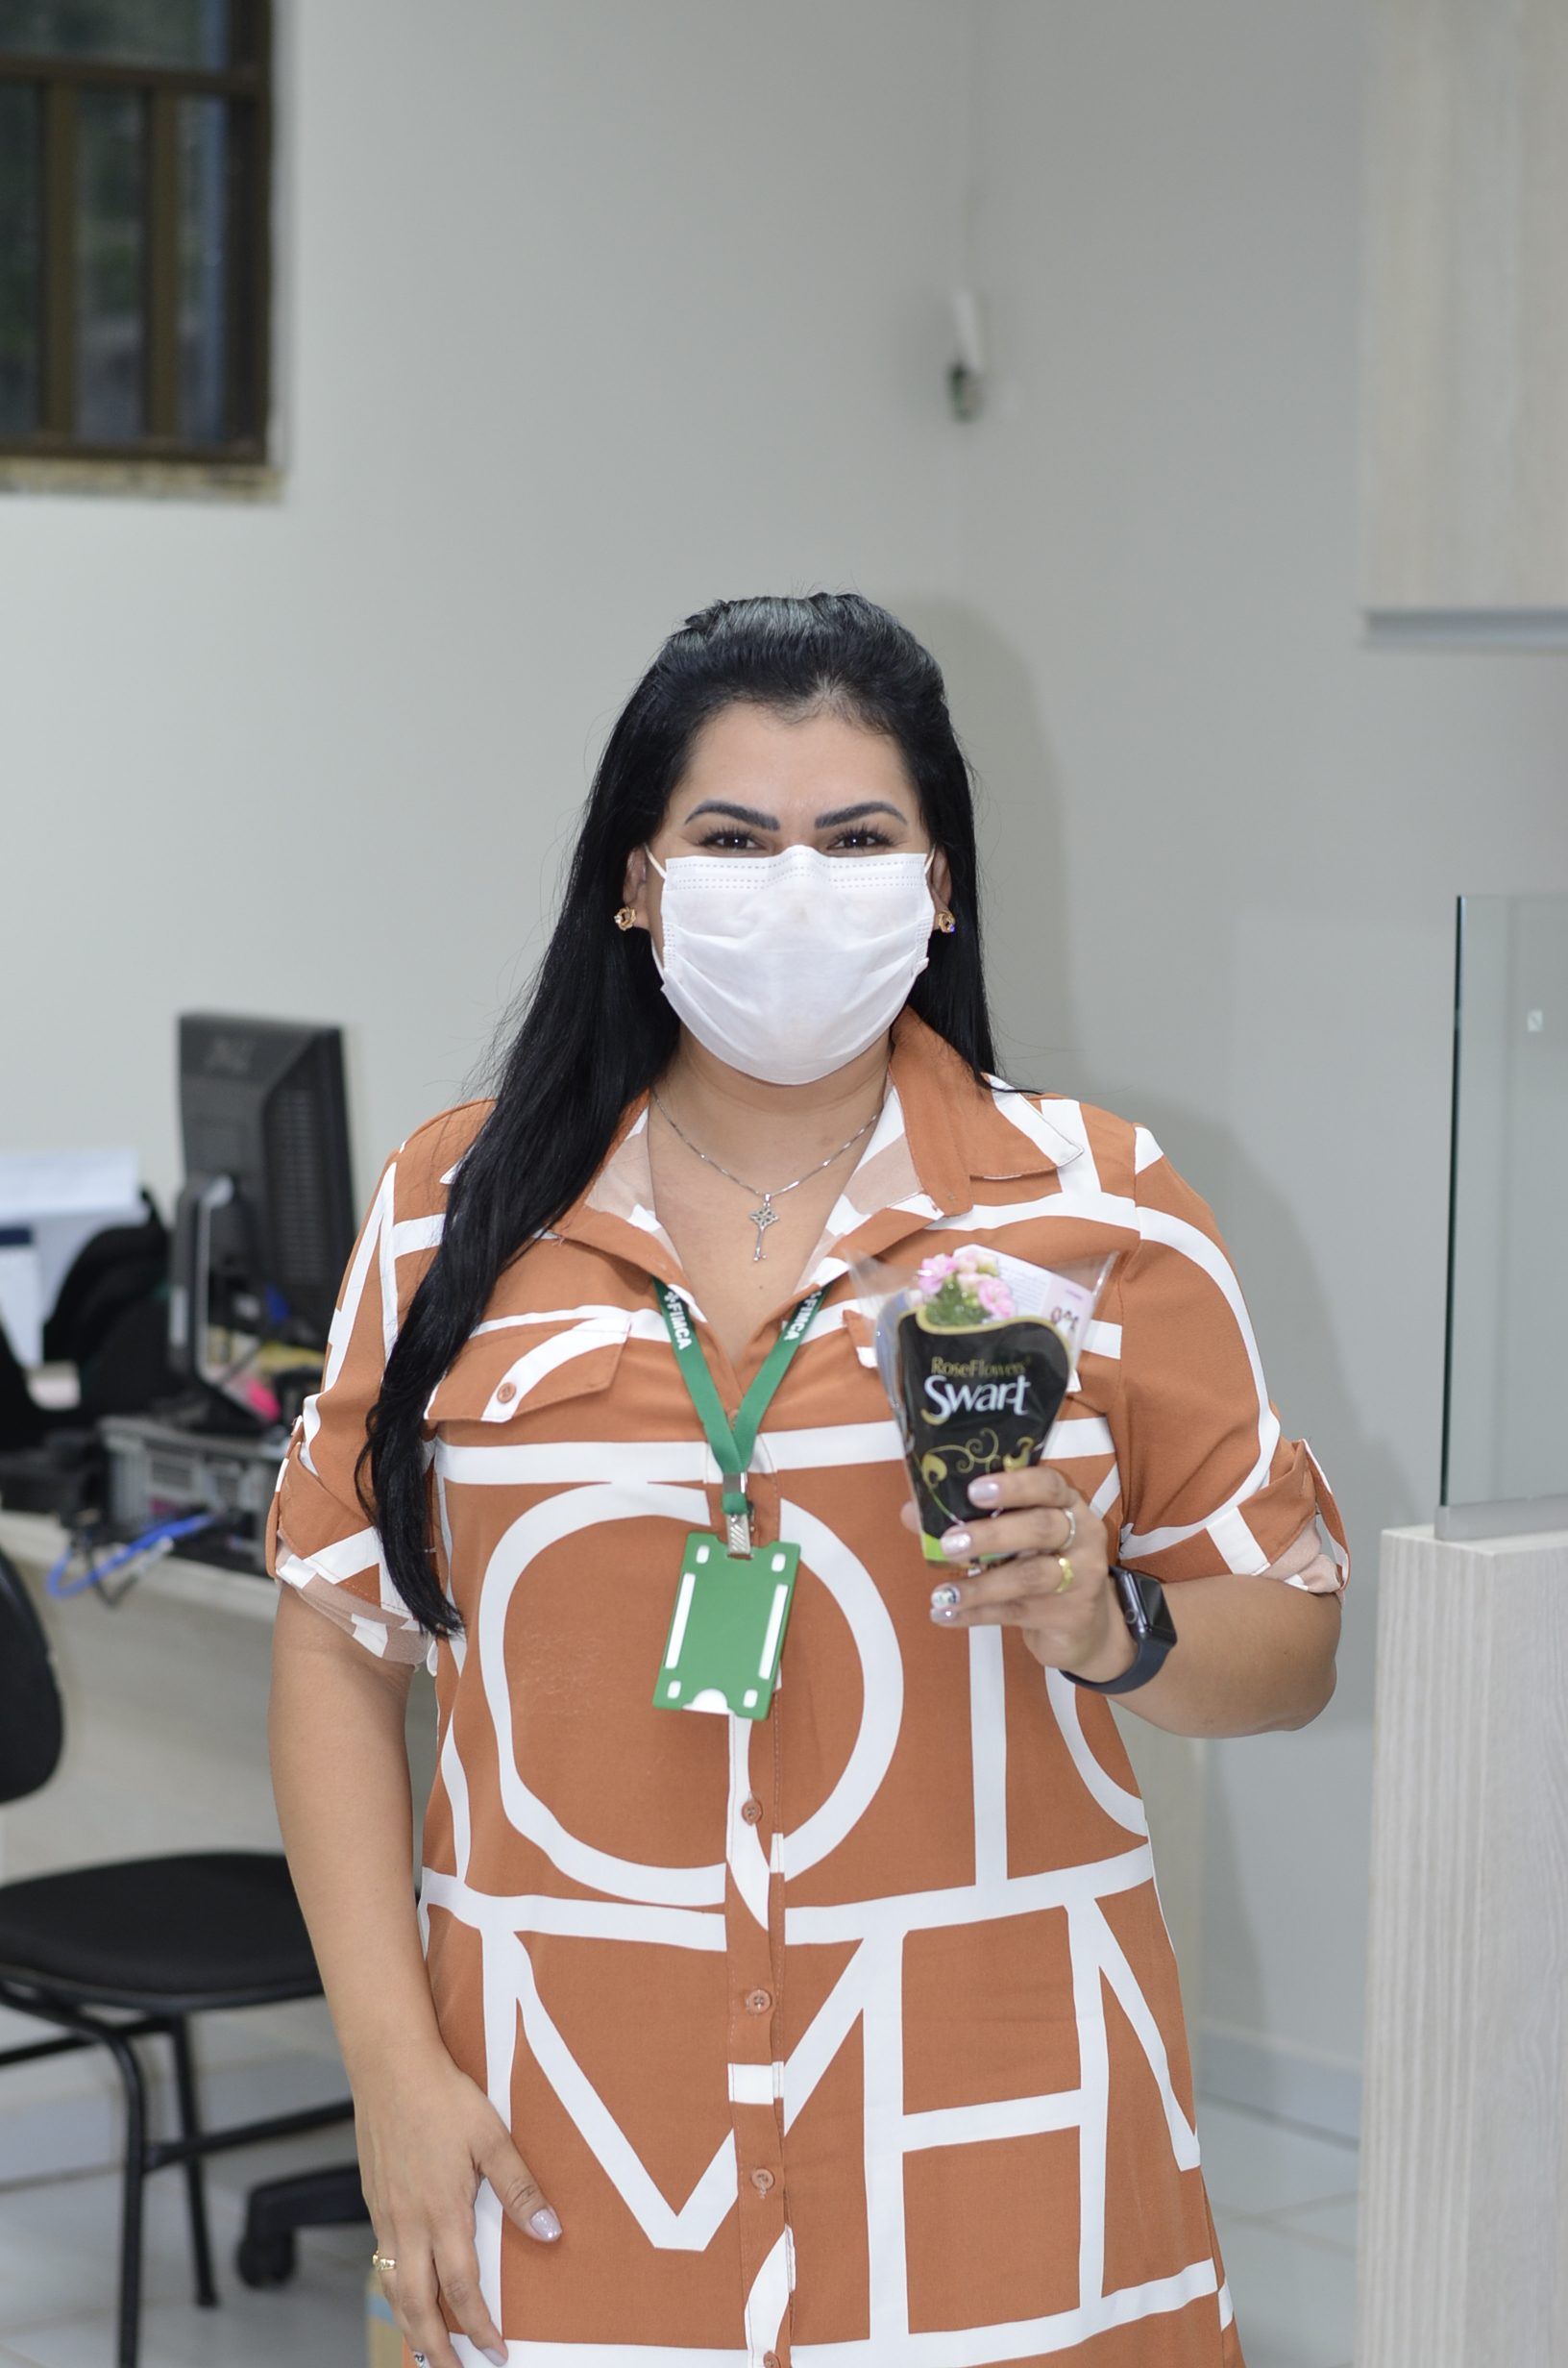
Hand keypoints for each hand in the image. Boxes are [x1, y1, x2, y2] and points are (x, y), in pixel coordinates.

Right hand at [357, 2044, 560, 2367]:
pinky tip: (406, 2292)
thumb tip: (551, 2233)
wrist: (390, 2067)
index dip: (480, 2328)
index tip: (497, 2353)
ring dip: (410, 2326)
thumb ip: (521, 2189)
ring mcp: (385, 2216)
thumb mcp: (492, 2138)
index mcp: (442, 2213)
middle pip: (417, 2306)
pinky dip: (395, 2291)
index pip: (461, 2290)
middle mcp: (408, 2224)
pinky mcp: (373, 2202)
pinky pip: (383, 2263)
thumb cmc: (444, 2097)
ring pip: (394, 2290)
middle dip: (436, 2348)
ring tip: (426, 2350)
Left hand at [900, 1462, 1134, 1682]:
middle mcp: (1081, 1535)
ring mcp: (1082, 1577)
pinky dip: (976, 1614)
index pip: (1048, 1484)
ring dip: (980, 1585)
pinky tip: (944, 1615)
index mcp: (1067, 1505)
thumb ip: (969, 1521)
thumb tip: (911, 1512)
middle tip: (949, 1544)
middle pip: (1040, 1528)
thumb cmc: (1040, 1566)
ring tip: (941, 1593)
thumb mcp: (1013, 1540)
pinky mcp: (1072, 1616)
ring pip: (1029, 1577)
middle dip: (991, 1535)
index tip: (974, 1491)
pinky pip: (1016, 1613)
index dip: (1013, 1485)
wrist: (1085, 1628)